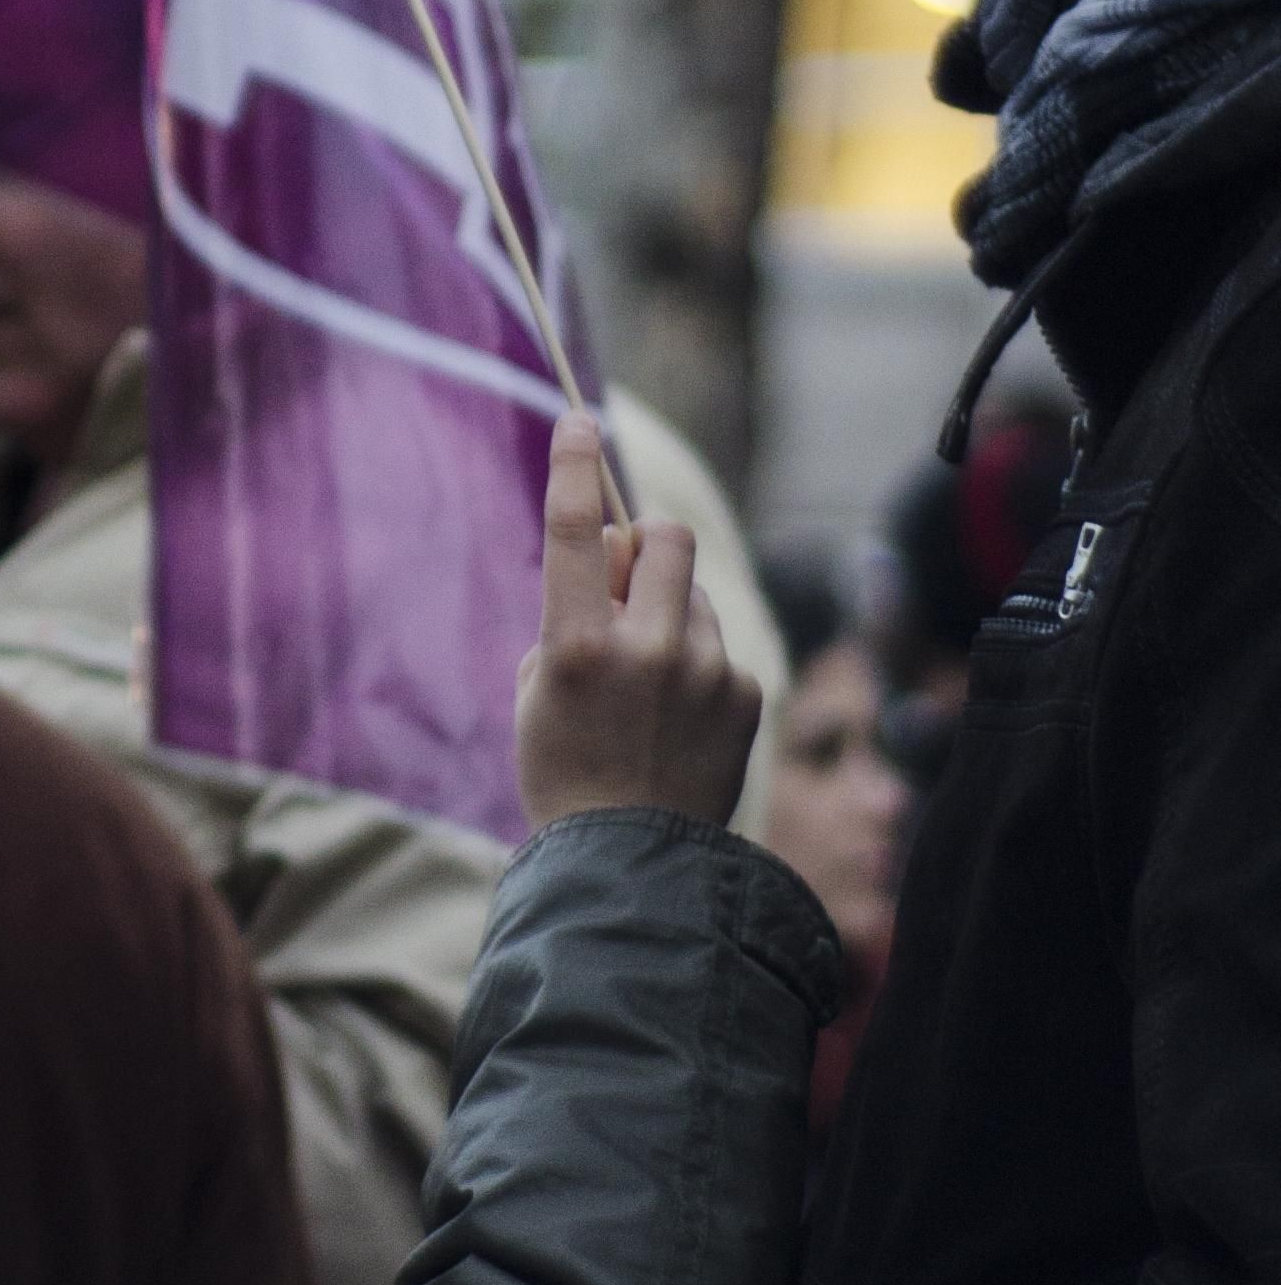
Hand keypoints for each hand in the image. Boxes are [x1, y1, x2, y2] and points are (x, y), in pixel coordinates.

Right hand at [515, 413, 757, 832]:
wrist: (631, 864)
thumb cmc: (564, 768)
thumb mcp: (540, 687)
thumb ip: (572, 616)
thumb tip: (618, 560)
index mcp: (578, 646)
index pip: (576, 530)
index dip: (576, 466)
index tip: (580, 420)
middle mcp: (648, 649)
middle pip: (666, 538)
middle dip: (648, 544)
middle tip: (628, 580)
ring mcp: (704, 671)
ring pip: (694, 594)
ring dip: (672, 616)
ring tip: (650, 686)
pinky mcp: (745, 695)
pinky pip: (719, 647)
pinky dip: (699, 667)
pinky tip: (680, 720)